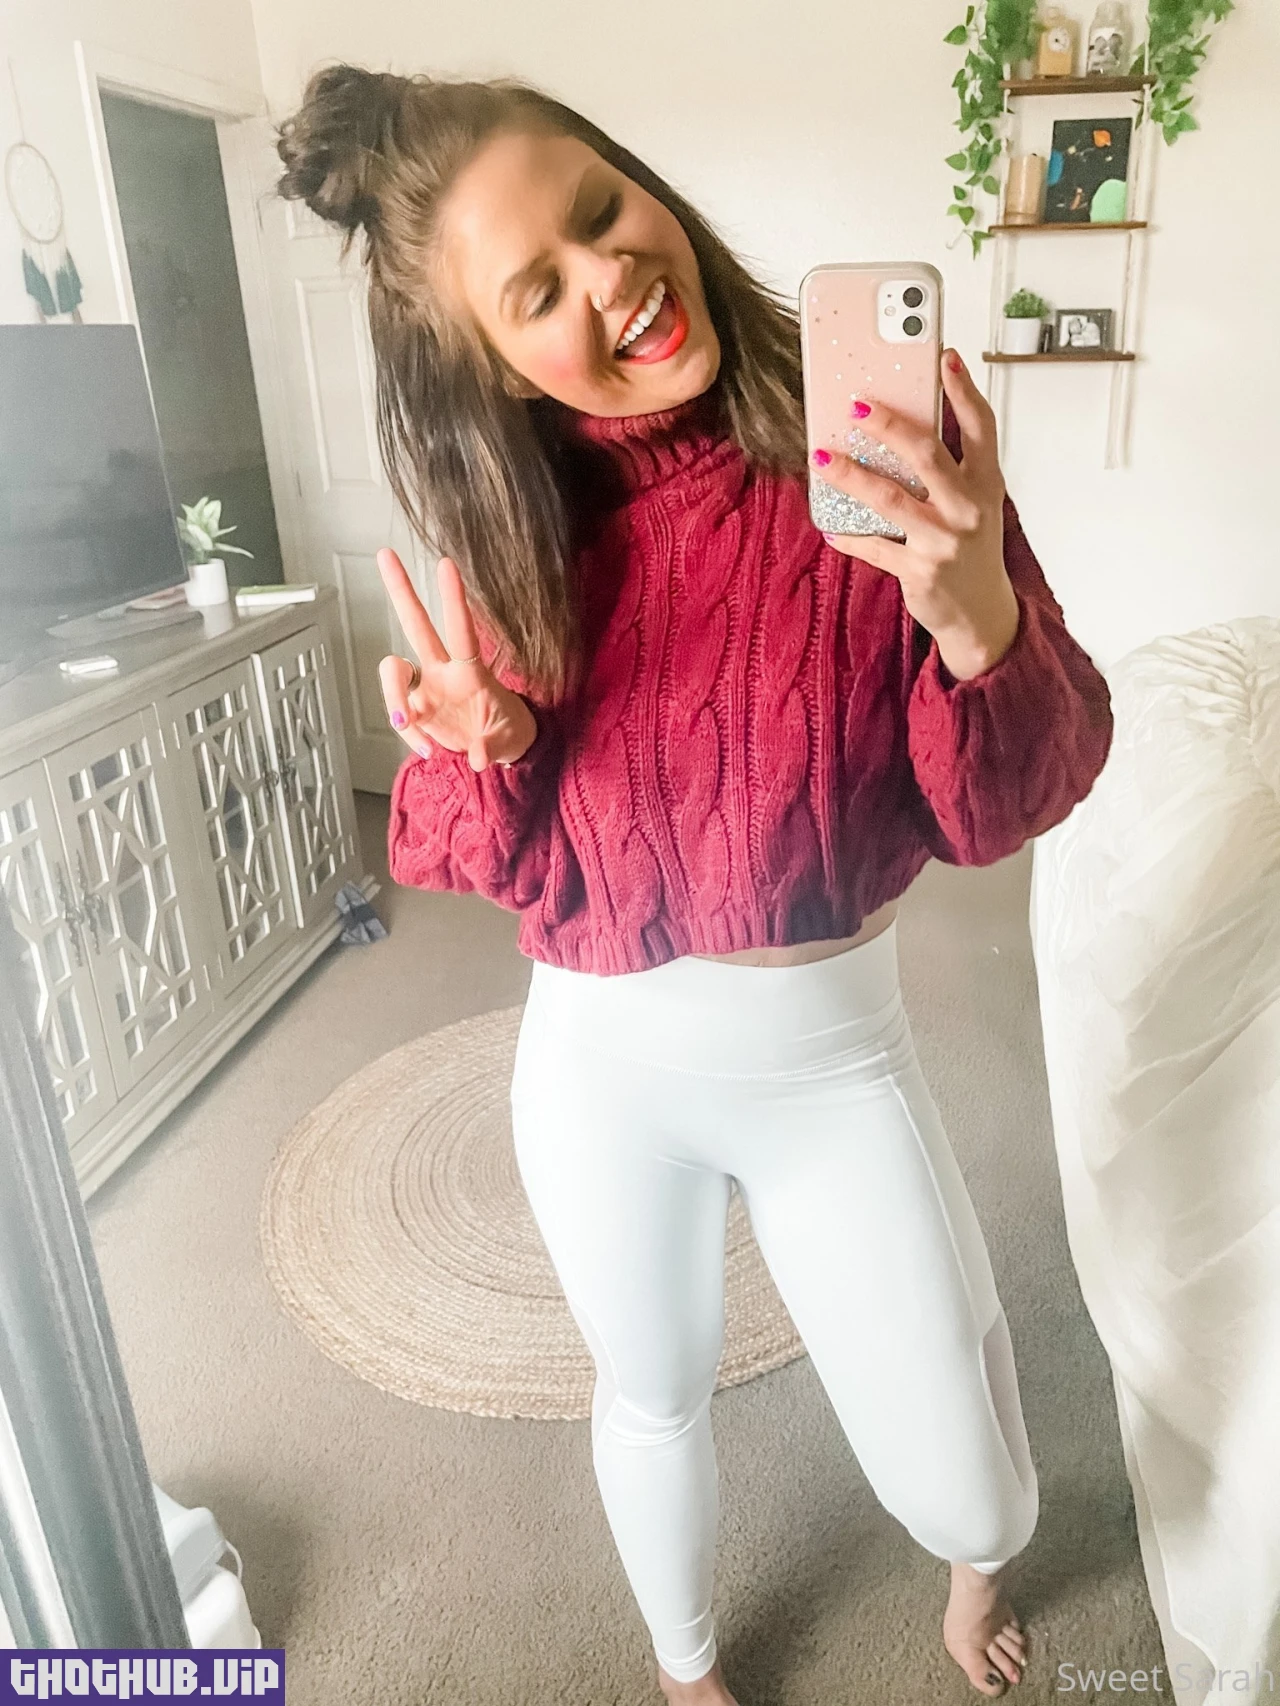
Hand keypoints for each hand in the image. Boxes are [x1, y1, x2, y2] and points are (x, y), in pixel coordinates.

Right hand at [376, 549, 536, 769]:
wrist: (496, 747)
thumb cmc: (506, 729)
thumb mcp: (507, 740)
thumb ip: (490, 748)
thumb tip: (477, 758)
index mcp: (471, 671)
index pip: (461, 629)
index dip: (453, 599)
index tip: (445, 563)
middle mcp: (443, 671)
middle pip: (416, 624)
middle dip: (401, 590)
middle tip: (385, 554)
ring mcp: (426, 688)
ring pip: (393, 671)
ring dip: (393, 697)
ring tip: (407, 726)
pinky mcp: (416, 710)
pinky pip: (399, 716)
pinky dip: (408, 735)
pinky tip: (427, 751)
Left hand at [816, 348, 1020, 680]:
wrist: (982, 614)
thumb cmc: (971, 548)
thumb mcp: (973, 504)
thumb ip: (948, 469)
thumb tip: (897, 428)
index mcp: (987, 485)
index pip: (981, 428)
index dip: (964, 390)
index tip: (945, 356)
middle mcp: (969, 510)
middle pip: (927, 455)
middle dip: (890, 426)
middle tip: (856, 405)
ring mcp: (944, 541)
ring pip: (890, 499)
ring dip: (852, 475)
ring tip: (823, 457)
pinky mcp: (919, 571)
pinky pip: (874, 547)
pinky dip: (848, 535)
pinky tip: (830, 525)